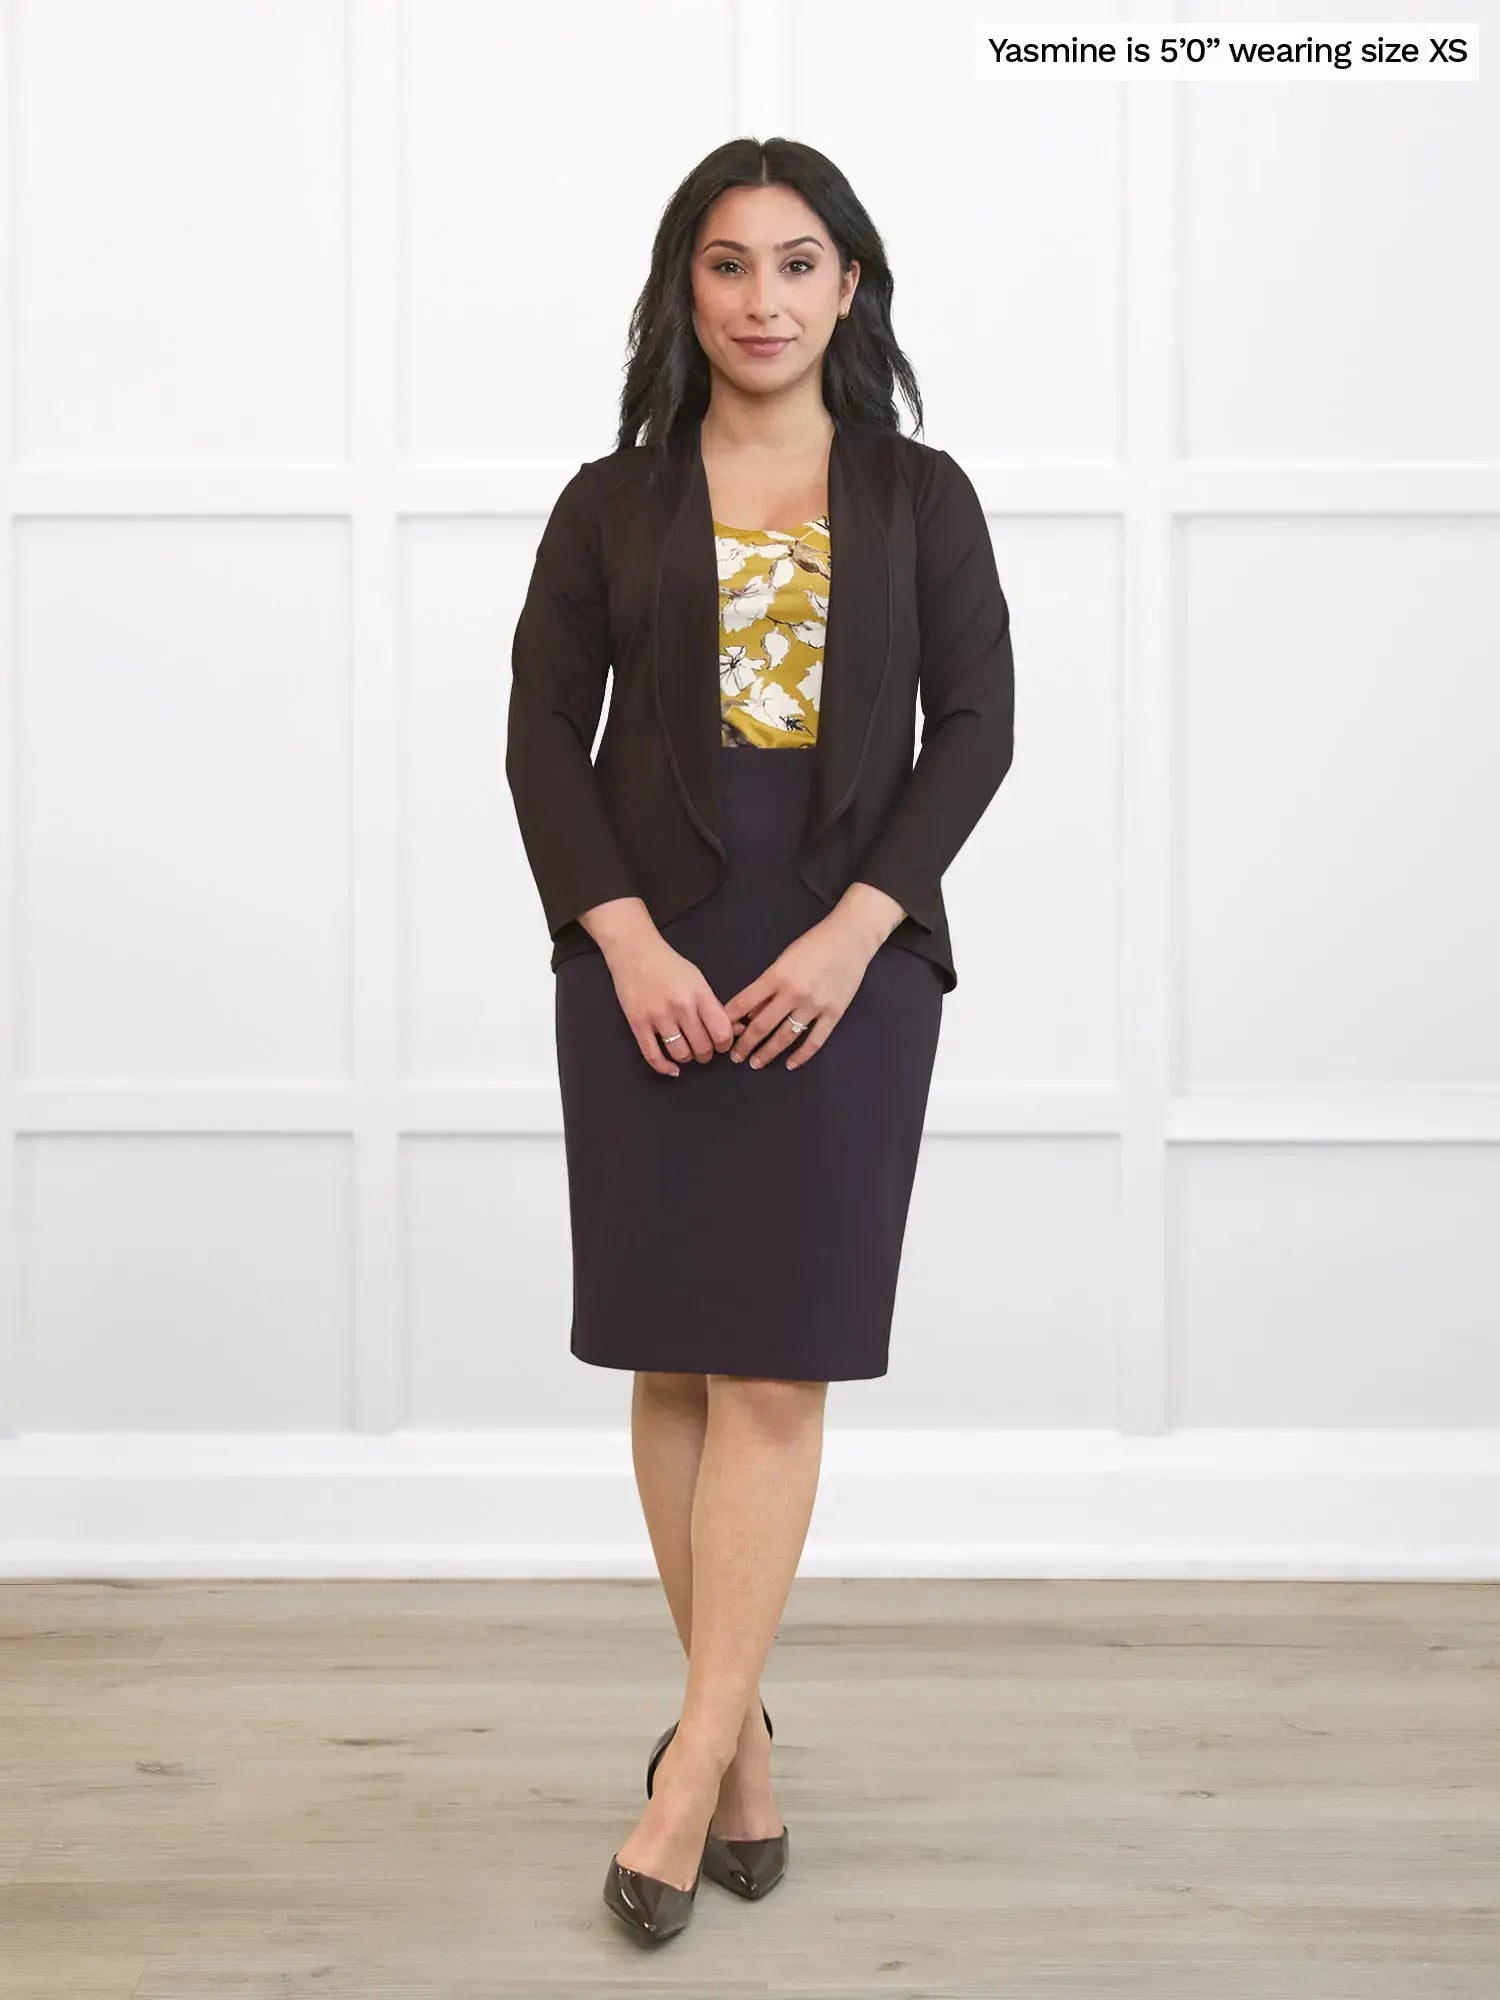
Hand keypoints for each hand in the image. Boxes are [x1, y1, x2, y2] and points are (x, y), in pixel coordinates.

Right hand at [601, 928, 735, 1077]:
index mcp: (699, 994)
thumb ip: (714, 1006)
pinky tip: (672, 1068)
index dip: (725, 1044)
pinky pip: (653, 1055)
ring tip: (688, 1051)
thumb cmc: (668, 965)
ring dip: (688, 1058)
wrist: (634, 951)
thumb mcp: (698, 979)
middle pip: (702, 1047)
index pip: (721, 1032)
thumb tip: (735, 1029)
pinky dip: (665, 1067)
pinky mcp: (638, 1023)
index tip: (722, 1044)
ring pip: (681, 1054)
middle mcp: (680, 1007)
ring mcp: (658, 1016)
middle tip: (704, 1049)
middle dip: (707, 1054)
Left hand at [722, 913, 880, 1071]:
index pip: (745, 1003)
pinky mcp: (833, 1013)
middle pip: (762, 1026)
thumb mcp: (784, 959)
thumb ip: (768, 985)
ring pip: (785, 1037)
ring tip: (755, 1063)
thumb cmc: (813, 944)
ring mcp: (814, 1005)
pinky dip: (801, 1055)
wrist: (850, 938)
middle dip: (745, 1044)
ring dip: (767, 1053)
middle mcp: (793, 993)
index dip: (729, 1020)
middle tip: (735, 1056)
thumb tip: (751, 1012)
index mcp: (777, 976)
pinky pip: (815, 1041)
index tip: (722, 1032)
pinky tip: (790, 1064)